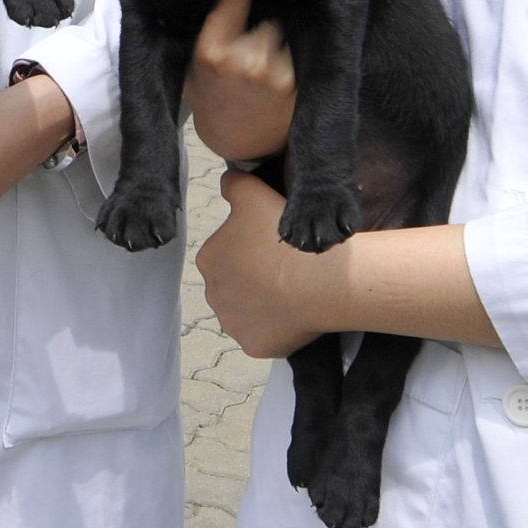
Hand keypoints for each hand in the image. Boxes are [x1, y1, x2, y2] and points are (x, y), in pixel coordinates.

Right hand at [184, 0, 295, 160]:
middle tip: (249, 49)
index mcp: (211, 51)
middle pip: (265, 22)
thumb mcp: (193, 67)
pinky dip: (288, 62)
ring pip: (280, 38)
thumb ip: (206, 35)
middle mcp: (242, 58)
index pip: (235, 0)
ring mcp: (270, 71)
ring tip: (262, 69)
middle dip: (259, 30)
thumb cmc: (212, 99)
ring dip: (275, 47)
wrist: (236, 142)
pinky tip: (275, 82)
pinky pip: (292, 55)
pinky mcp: (291, 83)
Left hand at [195, 169, 322, 357]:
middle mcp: (212, 294)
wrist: (318, 280)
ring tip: (295, 292)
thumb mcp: (253, 194)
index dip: (252, 249)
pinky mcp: (253, 345)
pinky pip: (263, 336)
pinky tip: (296, 316)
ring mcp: (232, 323)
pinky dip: (277, 329)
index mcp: (209, 259)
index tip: (276, 247)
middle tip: (287, 270)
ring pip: (247, 311)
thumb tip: (227, 182)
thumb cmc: (284, 236)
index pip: (227, 253)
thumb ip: (234, 184)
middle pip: (235, 284)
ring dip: (265, 305)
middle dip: (256, 278)